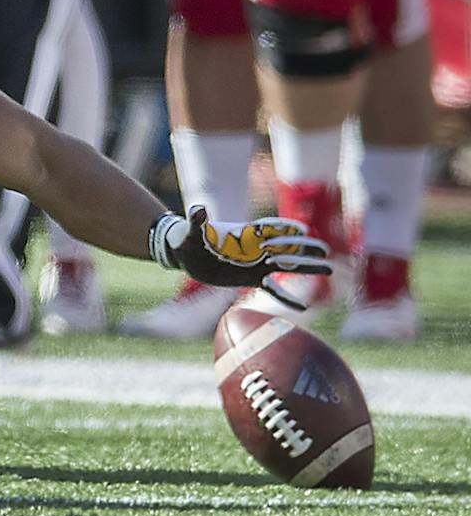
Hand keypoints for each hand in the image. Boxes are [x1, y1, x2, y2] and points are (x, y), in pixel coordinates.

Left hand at [152, 205, 330, 301]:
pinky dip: (286, 296)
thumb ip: (197, 221)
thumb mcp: (191, 230)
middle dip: (305, 248)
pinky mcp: (250, 278)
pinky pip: (272, 288)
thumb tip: (198, 209)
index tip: (302, 230)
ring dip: (306, 267)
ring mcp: (255, 264)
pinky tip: (303, 306)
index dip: (285, 228)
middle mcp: (255, 248)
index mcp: (245, 234)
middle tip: (326, 251)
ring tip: (329, 269)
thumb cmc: (188, 238)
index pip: (270, 229)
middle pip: (286, 247)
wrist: (186, 254)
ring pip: (287, 266)